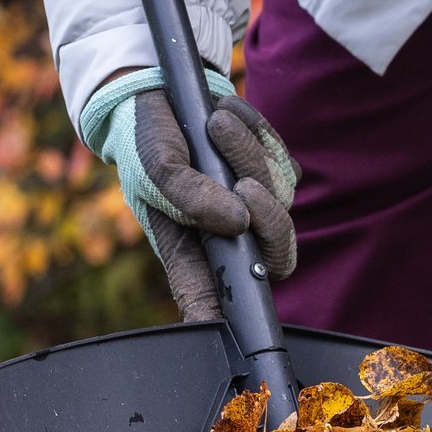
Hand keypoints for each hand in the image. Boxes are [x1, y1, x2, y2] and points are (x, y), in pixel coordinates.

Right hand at [81, 67, 297, 321]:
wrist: (158, 91)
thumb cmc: (147, 141)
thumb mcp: (156, 169)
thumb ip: (189, 198)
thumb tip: (238, 222)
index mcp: (195, 254)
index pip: (220, 306)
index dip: (237, 326)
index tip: (245, 340)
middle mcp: (230, 237)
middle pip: (279, 258)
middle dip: (271, 221)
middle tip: (242, 184)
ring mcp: (257, 206)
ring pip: (282, 197)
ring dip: (247, 153)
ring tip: (212, 123)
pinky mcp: (272, 172)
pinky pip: (284, 160)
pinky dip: (256, 133)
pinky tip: (223, 116)